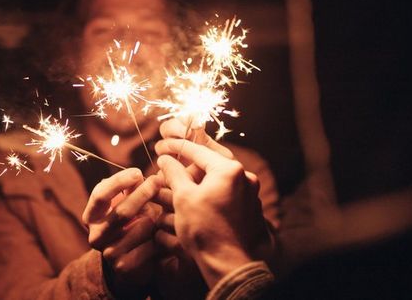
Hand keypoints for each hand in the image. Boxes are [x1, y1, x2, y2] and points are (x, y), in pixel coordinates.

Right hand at [82, 168, 158, 296]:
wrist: (131, 261)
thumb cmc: (132, 222)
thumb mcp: (127, 202)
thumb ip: (131, 188)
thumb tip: (140, 174)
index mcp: (92, 216)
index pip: (100, 195)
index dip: (119, 182)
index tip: (138, 172)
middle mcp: (96, 236)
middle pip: (122, 212)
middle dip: (143, 194)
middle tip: (158, 181)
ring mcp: (108, 253)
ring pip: (140, 228)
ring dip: (155, 218)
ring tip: (164, 214)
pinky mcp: (124, 266)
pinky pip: (149, 246)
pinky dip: (161, 237)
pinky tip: (166, 232)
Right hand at [160, 118, 281, 228]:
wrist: (228, 263)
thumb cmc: (204, 230)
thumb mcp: (183, 197)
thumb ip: (174, 173)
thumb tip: (166, 159)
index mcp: (229, 170)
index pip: (198, 151)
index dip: (176, 147)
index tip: (161, 147)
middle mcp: (245, 177)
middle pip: (209, 164)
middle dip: (187, 166)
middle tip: (168, 167)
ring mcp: (250, 193)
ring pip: (217, 180)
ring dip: (197, 181)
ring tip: (178, 186)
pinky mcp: (250, 208)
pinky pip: (226, 193)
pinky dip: (210, 193)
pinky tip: (195, 201)